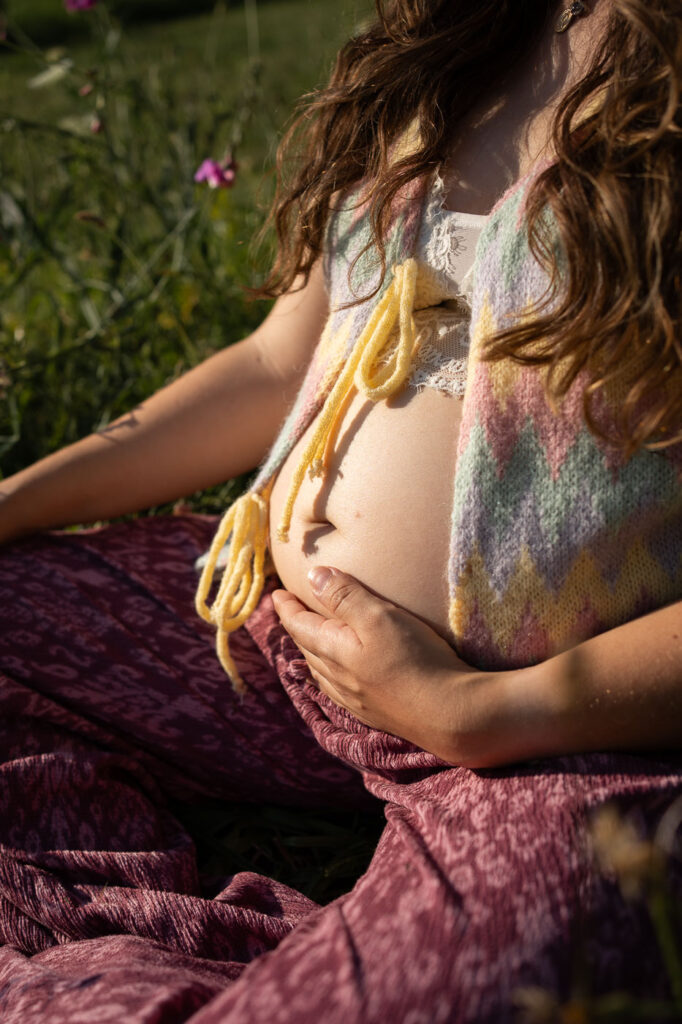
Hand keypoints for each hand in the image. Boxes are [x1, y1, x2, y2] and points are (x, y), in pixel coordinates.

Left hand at [271, 566, 495, 762]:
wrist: (447, 713)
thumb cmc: (414, 658)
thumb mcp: (378, 616)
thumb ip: (344, 595)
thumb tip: (312, 575)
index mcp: (331, 649)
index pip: (298, 624)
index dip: (286, 607)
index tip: (276, 593)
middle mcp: (335, 677)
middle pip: (306, 647)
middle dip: (297, 626)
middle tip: (292, 610)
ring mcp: (352, 698)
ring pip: (320, 669)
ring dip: (312, 650)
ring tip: (311, 638)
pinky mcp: (371, 711)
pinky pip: (336, 687)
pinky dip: (329, 672)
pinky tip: (338, 674)